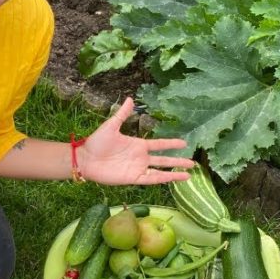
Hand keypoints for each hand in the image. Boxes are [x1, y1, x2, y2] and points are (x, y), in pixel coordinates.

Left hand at [79, 97, 195, 184]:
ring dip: (175, 172)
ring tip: (189, 173)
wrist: (86, 159)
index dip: (171, 143)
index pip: (159, 144)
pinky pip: (152, 180)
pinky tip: (175, 179)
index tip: (184, 143)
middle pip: (164, 159)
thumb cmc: (96, 142)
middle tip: (193, 162)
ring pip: (161, 171)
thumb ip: (122, 114)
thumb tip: (130, 99)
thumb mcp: (111, 126)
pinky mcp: (133, 178)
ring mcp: (138, 168)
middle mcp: (140, 158)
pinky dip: (164, 179)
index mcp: (138, 145)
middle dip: (178, 160)